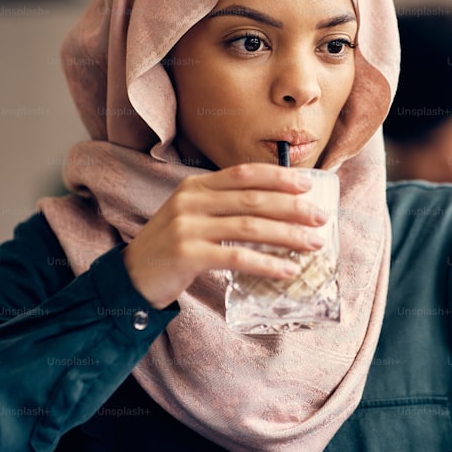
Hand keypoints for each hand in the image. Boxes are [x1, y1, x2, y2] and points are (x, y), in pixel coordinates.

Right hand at [122, 163, 327, 308]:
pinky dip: (267, 264)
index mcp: (195, 185)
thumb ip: (225, 206)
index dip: (279, 177)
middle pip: (253, 199)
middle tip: (321, 218)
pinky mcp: (187, 255)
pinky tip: (288, 271)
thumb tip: (278, 208)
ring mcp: (187, 227)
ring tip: (314, 244)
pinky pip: (237, 257)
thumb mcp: (193, 215)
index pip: (244, 173)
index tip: (308, 184)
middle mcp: (191, 200)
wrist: (131, 278)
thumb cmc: (172, 247)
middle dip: (293, 208)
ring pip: (250, 227)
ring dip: (288, 236)